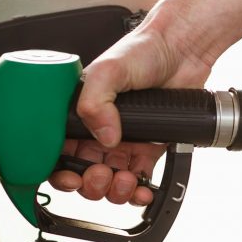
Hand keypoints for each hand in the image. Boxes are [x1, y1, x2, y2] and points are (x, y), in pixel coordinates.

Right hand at [48, 17, 212, 204]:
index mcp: (81, 113)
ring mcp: (124, 141)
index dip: (61, 170)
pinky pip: (138, 179)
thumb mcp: (107, 70)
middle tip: (100, 175)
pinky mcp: (148, 148)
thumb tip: (104, 137)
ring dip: (114, 190)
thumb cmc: (143, 50)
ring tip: (124, 179)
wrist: (181, 50)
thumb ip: (94, 102)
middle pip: (83, 172)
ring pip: (109, 181)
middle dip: (90, 183)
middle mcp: (99, 129)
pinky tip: (142, 189)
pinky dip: (138, 192)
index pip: (60, 151)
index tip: (70, 177)